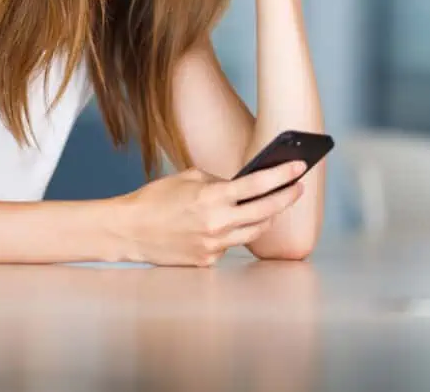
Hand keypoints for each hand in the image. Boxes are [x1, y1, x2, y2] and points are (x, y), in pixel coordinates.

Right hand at [112, 161, 306, 266]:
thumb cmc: (156, 199)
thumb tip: (243, 186)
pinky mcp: (208, 261)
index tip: (300, 167)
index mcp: (213, 196)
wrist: (129, 230)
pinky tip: (229, 224)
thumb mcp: (189, 177)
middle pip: (266, 211)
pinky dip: (234, 233)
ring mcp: (214, 245)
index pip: (259, 185)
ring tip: (273, 206)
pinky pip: (231, 245)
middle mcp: (218, 222)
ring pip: (255, 232)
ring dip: (266, 217)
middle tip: (297, 188)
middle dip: (286, 198)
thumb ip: (219, 181)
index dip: (283, 175)